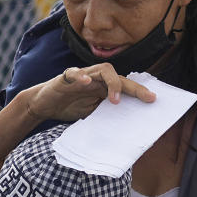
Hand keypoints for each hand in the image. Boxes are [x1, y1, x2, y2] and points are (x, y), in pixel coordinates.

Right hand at [25, 64, 155, 122]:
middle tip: (147, 98)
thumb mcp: (90, 114)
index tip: (153, 100)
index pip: (124, 86)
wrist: (43, 104)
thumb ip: (105, 114)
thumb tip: (124, 126)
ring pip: (102, 69)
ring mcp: (82, 76)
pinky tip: (85, 82)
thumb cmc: (68, 107)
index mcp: (103, 87)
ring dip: (112, 82)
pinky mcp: (65, 78)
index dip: (139, 91)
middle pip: (118, 76)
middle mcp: (95, 79)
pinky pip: (74, 73)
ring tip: (114, 99)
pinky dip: (80, 76)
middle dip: (134, 87)